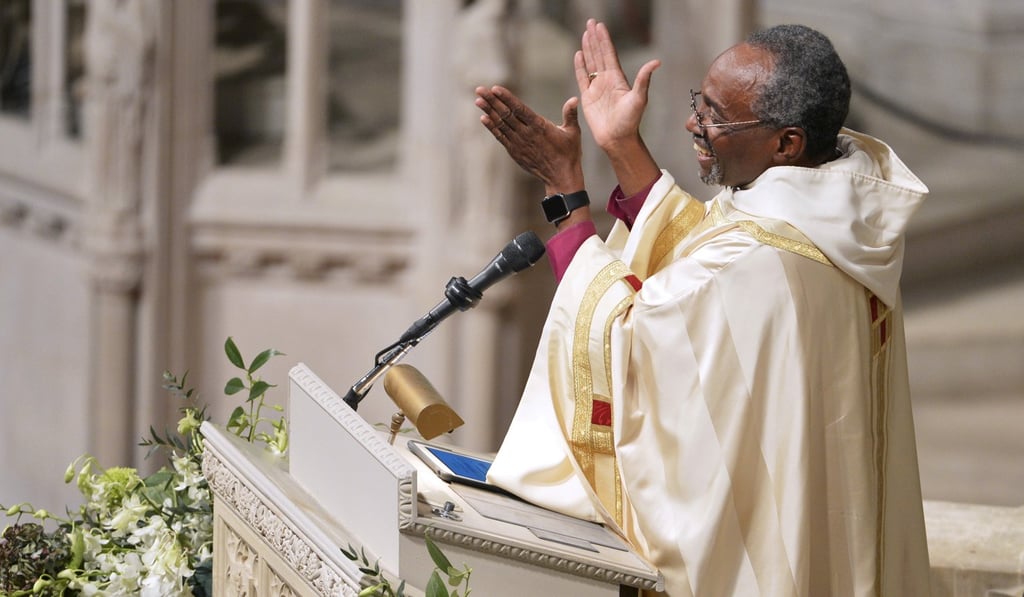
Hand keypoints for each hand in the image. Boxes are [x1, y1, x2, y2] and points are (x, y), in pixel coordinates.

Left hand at [475, 85, 584, 193]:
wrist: (561, 177)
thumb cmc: (569, 154)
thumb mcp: (572, 133)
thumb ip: (570, 114)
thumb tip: (575, 99)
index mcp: (539, 126)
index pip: (519, 109)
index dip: (506, 98)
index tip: (495, 88)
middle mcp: (526, 134)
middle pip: (506, 114)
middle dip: (492, 101)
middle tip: (479, 90)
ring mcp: (519, 143)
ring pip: (501, 124)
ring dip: (489, 111)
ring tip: (478, 100)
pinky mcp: (515, 152)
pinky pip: (501, 137)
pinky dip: (492, 127)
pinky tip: (483, 118)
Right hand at [575, 19, 659, 152]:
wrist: (618, 139)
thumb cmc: (630, 121)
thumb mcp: (639, 98)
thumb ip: (644, 79)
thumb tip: (657, 62)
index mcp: (618, 78)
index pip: (609, 54)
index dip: (604, 40)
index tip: (600, 26)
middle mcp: (607, 80)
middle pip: (599, 54)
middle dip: (594, 38)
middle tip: (590, 22)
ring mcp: (597, 88)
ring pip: (590, 63)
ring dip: (587, 48)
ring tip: (584, 33)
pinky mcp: (588, 97)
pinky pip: (582, 78)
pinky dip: (579, 66)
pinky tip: (578, 54)